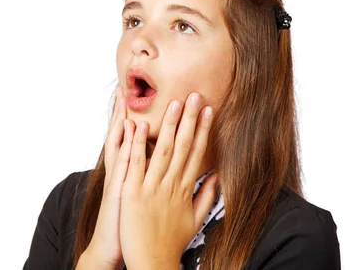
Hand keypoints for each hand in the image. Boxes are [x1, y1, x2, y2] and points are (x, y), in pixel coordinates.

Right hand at [83, 85, 131, 269]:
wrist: (113, 248)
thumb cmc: (130, 226)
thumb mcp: (140, 199)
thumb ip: (147, 180)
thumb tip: (160, 166)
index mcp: (129, 173)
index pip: (130, 140)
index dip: (133, 118)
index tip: (134, 97)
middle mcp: (121, 173)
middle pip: (121, 137)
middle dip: (123, 112)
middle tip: (124, 88)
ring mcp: (119, 180)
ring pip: (120, 146)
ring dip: (123, 123)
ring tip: (125, 102)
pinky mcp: (120, 191)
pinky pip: (124, 164)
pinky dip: (127, 146)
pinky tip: (130, 132)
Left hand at [119, 92, 219, 269]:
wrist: (152, 264)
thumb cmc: (170, 243)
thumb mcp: (194, 220)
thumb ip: (206, 196)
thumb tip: (217, 177)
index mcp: (184, 189)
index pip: (197, 153)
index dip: (203, 131)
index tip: (209, 110)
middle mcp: (170, 185)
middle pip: (182, 146)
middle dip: (190, 120)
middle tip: (195, 96)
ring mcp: (151, 188)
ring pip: (161, 150)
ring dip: (168, 125)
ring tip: (174, 103)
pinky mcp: (132, 193)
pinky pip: (135, 164)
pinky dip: (137, 145)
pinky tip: (138, 126)